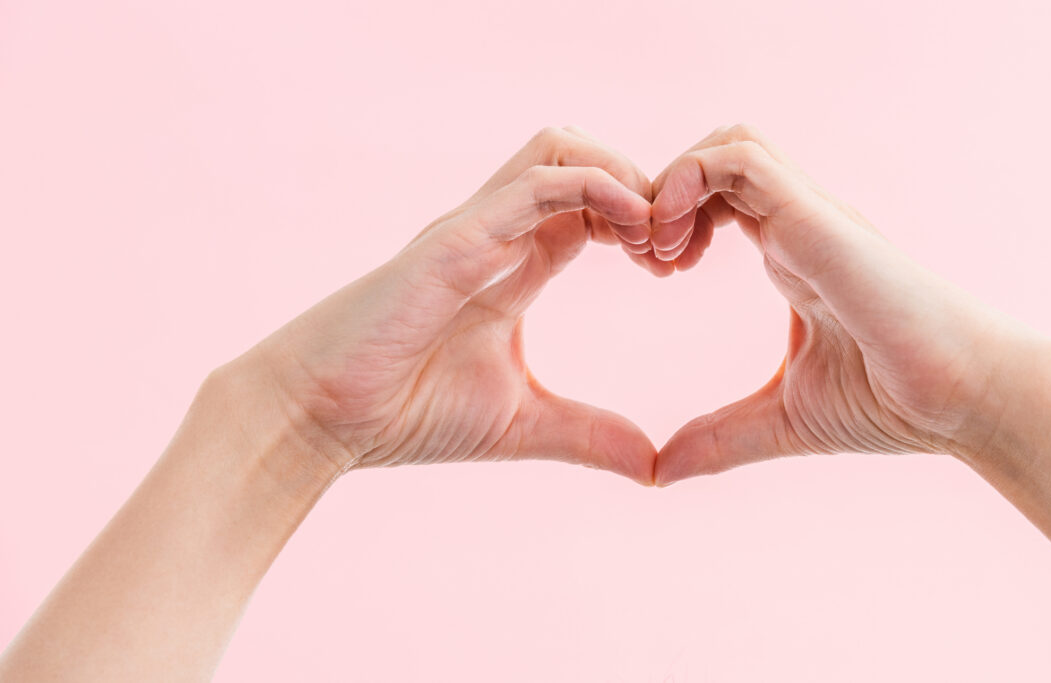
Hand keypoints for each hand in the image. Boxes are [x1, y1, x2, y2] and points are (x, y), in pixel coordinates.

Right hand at [231, 127, 659, 482]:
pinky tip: (631, 224)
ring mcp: (474, 228)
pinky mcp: (455, 239)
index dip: (641, 220)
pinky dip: (593, 188)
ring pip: (560, 149)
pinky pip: (534, 184)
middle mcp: (496, 233)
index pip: (591, 207)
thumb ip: (589, 435)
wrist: (321, 419)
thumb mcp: (523, 424)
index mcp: (513, 265)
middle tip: (674, 246)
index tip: (675, 267)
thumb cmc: (406, 414)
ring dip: (621, 175)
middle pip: (582, 157)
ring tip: (654, 233)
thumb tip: (655, 468)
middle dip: (643, 185)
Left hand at [650, 125, 1047, 484]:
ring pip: (729, 142)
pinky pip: (742, 160)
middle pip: (718, 156)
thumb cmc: (891, 404)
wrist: (966, 401)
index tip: (652, 271)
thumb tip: (658, 474)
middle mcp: (799, 222)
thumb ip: (720, 439)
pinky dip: (693, 183)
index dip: (670, 219)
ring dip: (676, 184)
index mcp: (791, 252)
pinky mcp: (818, 220)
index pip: (718, 196)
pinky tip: (680, 248)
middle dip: (663, 194)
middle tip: (646, 257)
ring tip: (662, 252)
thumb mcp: (781, 420)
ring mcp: (811, 215)